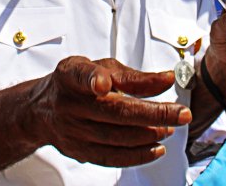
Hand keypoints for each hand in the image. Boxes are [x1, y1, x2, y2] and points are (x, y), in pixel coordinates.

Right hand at [28, 56, 191, 166]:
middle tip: (181, 113)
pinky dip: (137, 155)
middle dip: (152, 114)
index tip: (103, 83)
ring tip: (170, 128)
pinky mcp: (79, 151)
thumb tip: (168, 79)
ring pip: (115, 137)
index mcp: (72, 75)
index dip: (92, 79)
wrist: (43, 109)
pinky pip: (111, 157)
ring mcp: (72, 131)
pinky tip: (156, 148)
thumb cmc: (79, 83)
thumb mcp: (101, 68)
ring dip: (148, 135)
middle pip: (113, 111)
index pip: (80, 76)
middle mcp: (69, 103)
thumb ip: (134, 76)